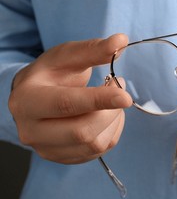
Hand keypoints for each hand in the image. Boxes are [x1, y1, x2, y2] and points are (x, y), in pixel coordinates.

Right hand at [8, 34, 131, 163]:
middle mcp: (31, 130)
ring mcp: (46, 149)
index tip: (125, 96)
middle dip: (110, 112)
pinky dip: (111, 132)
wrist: (34, 98)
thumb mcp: (67, 57)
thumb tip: (121, 40)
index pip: (67, 104)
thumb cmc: (51, 74)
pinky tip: (106, 117)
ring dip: (114, 122)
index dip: (99, 100)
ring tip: (112, 103)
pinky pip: (98, 152)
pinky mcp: (62, 158)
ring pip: (94, 144)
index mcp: (27, 101)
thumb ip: (93, 50)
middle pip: (82, 131)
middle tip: (119, 92)